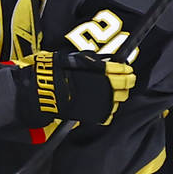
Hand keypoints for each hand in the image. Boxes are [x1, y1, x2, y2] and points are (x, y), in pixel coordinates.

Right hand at [14, 50, 135, 125]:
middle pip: (125, 86)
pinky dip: (107, 110)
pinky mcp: (95, 115)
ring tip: (111, 93)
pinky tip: (102, 105)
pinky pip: (108, 114)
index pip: (122, 70)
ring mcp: (101, 102)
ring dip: (117, 96)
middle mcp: (105, 86)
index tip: (128, 70)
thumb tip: (101, 60)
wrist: (44, 92)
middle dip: (126, 83)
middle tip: (124, 81)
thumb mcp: (74, 59)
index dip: (126, 70)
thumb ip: (91, 61)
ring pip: (118, 100)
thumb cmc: (56, 73)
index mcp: (101, 71)